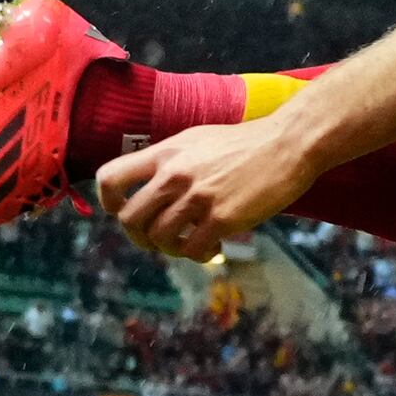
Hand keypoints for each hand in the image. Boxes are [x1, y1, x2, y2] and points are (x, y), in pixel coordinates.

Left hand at [95, 117, 316, 262]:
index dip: (108, 202)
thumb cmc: (245, 143)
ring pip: (159, 238)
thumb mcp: (197, 140)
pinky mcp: (222, 218)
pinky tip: (212, 248)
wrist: (287, 144)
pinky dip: (198, 255)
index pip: (110, 178)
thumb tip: (148, 188)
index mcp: (165, 153)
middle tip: (157, 240)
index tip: (123, 211)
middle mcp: (175, 174)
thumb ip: (169, 161)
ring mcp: (198, 197)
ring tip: (189, 244)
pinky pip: (192, 249)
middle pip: (130, 218)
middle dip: (139, 237)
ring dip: (170, 249)